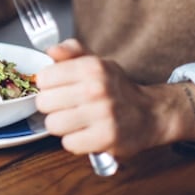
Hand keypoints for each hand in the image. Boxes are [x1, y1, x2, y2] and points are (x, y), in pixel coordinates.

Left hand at [34, 39, 194, 157]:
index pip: (43, 78)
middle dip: (51, 106)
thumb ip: (71, 51)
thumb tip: (50, 51)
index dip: (47, 86)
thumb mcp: (96, 62)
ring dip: (61, 125)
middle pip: (44, 102)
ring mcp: (102, 114)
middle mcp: (96, 89)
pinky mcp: (106, 138)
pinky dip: (74, 141)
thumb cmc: (116, 88)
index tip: (56, 88)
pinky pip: (69, 143)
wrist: (150, 113)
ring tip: (74, 121)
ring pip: (53, 124)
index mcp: (91, 67)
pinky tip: (85, 133)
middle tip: (64, 106)